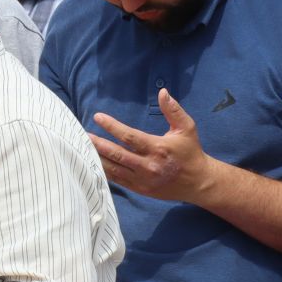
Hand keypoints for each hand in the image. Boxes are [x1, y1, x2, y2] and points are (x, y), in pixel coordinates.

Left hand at [91, 90, 216, 203]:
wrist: (198, 182)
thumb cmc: (191, 152)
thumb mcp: (186, 128)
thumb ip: (173, 110)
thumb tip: (163, 92)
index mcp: (158, 148)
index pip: (129, 136)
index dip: (112, 126)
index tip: (98, 117)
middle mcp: (148, 165)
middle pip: (116, 154)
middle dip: (98, 144)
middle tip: (82, 135)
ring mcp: (143, 180)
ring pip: (114, 169)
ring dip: (97, 158)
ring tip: (83, 149)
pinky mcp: (140, 189)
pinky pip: (118, 181)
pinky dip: (104, 172)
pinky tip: (93, 164)